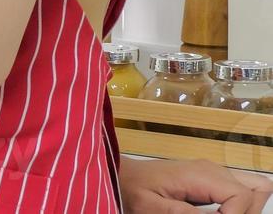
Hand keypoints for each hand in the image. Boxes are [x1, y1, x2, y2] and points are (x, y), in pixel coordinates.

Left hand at [120, 157, 272, 212]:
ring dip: (245, 209)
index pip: (243, 195)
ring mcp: (214, 173)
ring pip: (253, 189)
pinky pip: (239, 192)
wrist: (122, 175)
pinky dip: (237, 207)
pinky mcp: (211, 180)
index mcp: (200, 174)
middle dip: (247, 212)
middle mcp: (213, 170)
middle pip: (257, 189)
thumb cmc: (132, 190)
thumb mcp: (153, 207)